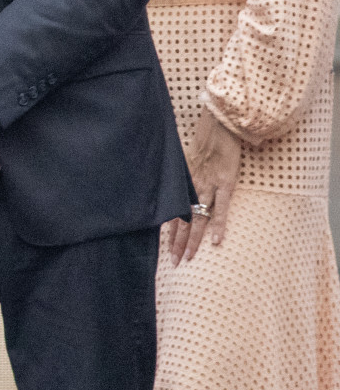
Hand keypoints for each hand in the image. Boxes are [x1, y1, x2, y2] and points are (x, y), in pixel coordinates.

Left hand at [169, 103, 240, 264]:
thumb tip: (173, 192)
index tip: (165, 250)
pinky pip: (222, 208)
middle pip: (183, 222)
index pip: (173, 214)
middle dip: (178, 243)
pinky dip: (219, 225)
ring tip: (188, 258)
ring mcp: (209, 187)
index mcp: (182, 184)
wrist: (217, 126)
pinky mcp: (225, 183)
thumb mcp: (185, 161)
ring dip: (193, 240)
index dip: (169, 232)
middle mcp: (192, 188)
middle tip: (175, 263)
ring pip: (199, 219)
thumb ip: (182, 178)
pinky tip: (217, 242)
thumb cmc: (202, 142)